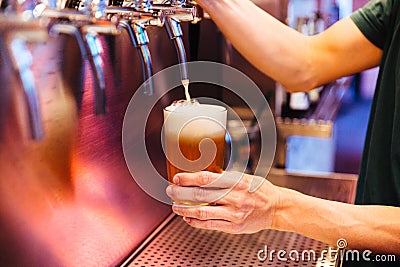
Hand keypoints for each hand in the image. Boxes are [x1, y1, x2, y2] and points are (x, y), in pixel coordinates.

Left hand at [166, 171, 281, 233]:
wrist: (276, 208)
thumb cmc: (259, 190)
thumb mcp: (243, 177)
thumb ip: (224, 177)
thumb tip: (201, 175)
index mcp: (236, 182)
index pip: (206, 179)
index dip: (189, 178)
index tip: (177, 178)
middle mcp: (234, 197)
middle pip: (200, 195)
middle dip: (181, 193)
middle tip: (171, 191)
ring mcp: (233, 214)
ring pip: (202, 212)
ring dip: (184, 209)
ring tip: (175, 206)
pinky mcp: (233, 227)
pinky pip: (209, 225)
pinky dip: (195, 222)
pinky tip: (188, 218)